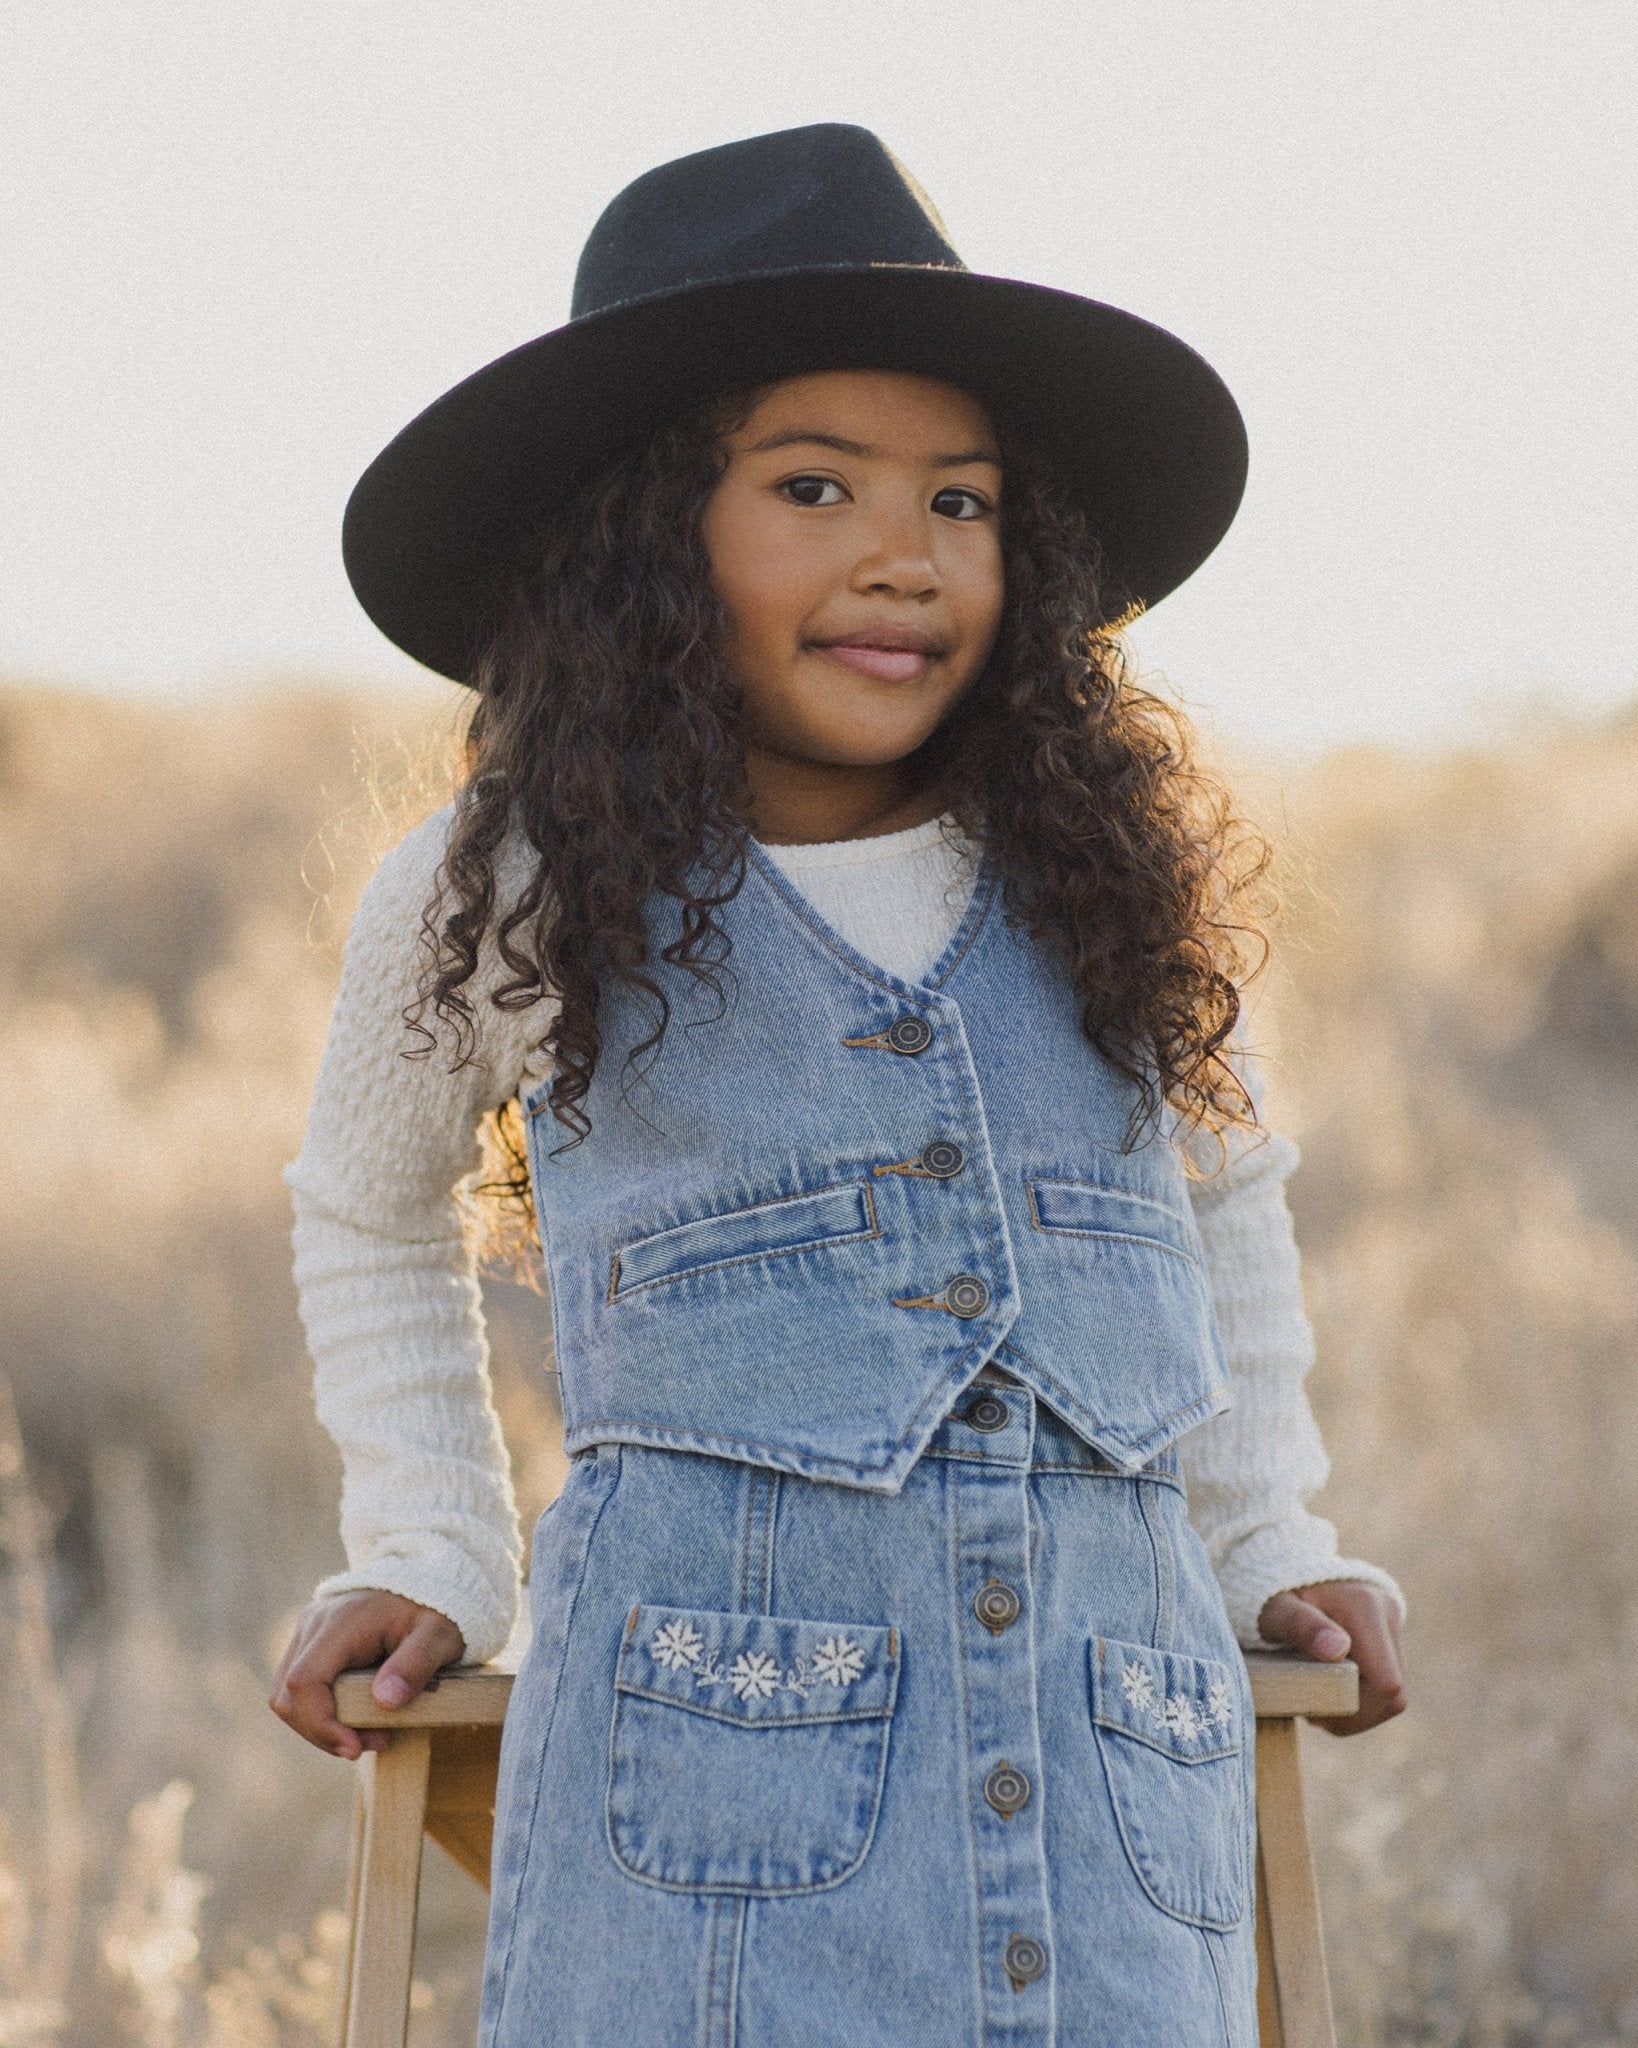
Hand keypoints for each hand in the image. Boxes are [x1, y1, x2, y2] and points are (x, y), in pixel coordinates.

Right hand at [269, 1590, 465, 1758]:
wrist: (428, 1577)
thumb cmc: (437, 1608)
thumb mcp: (439, 1635)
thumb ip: (415, 1664)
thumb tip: (383, 1701)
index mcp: (342, 1621)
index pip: (305, 1681)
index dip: (321, 1723)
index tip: (355, 1748)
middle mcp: (315, 1624)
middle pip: (288, 1695)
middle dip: (323, 1732)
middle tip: (375, 1743)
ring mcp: (308, 1632)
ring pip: (287, 1696)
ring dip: (321, 1727)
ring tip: (371, 1735)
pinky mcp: (311, 1643)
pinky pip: (299, 1689)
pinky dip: (322, 1713)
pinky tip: (358, 1720)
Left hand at [1257, 1580, 1406, 1736]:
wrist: (1281, 1565)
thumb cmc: (1272, 1592)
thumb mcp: (1276, 1609)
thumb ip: (1301, 1626)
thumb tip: (1336, 1650)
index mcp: (1365, 1607)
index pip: (1386, 1682)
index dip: (1358, 1711)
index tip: (1318, 1714)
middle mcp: (1387, 1613)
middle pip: (1393, 1692)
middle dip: (1357, 1714)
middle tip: (1316, 1714)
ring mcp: (1392, 1623)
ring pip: (1393, 1690)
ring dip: (1360, 1707)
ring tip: (1320, 1703)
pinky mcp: (1387, 1633)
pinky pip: (1386, 1678)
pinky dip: (1362, 1695)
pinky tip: (1330, 1690)